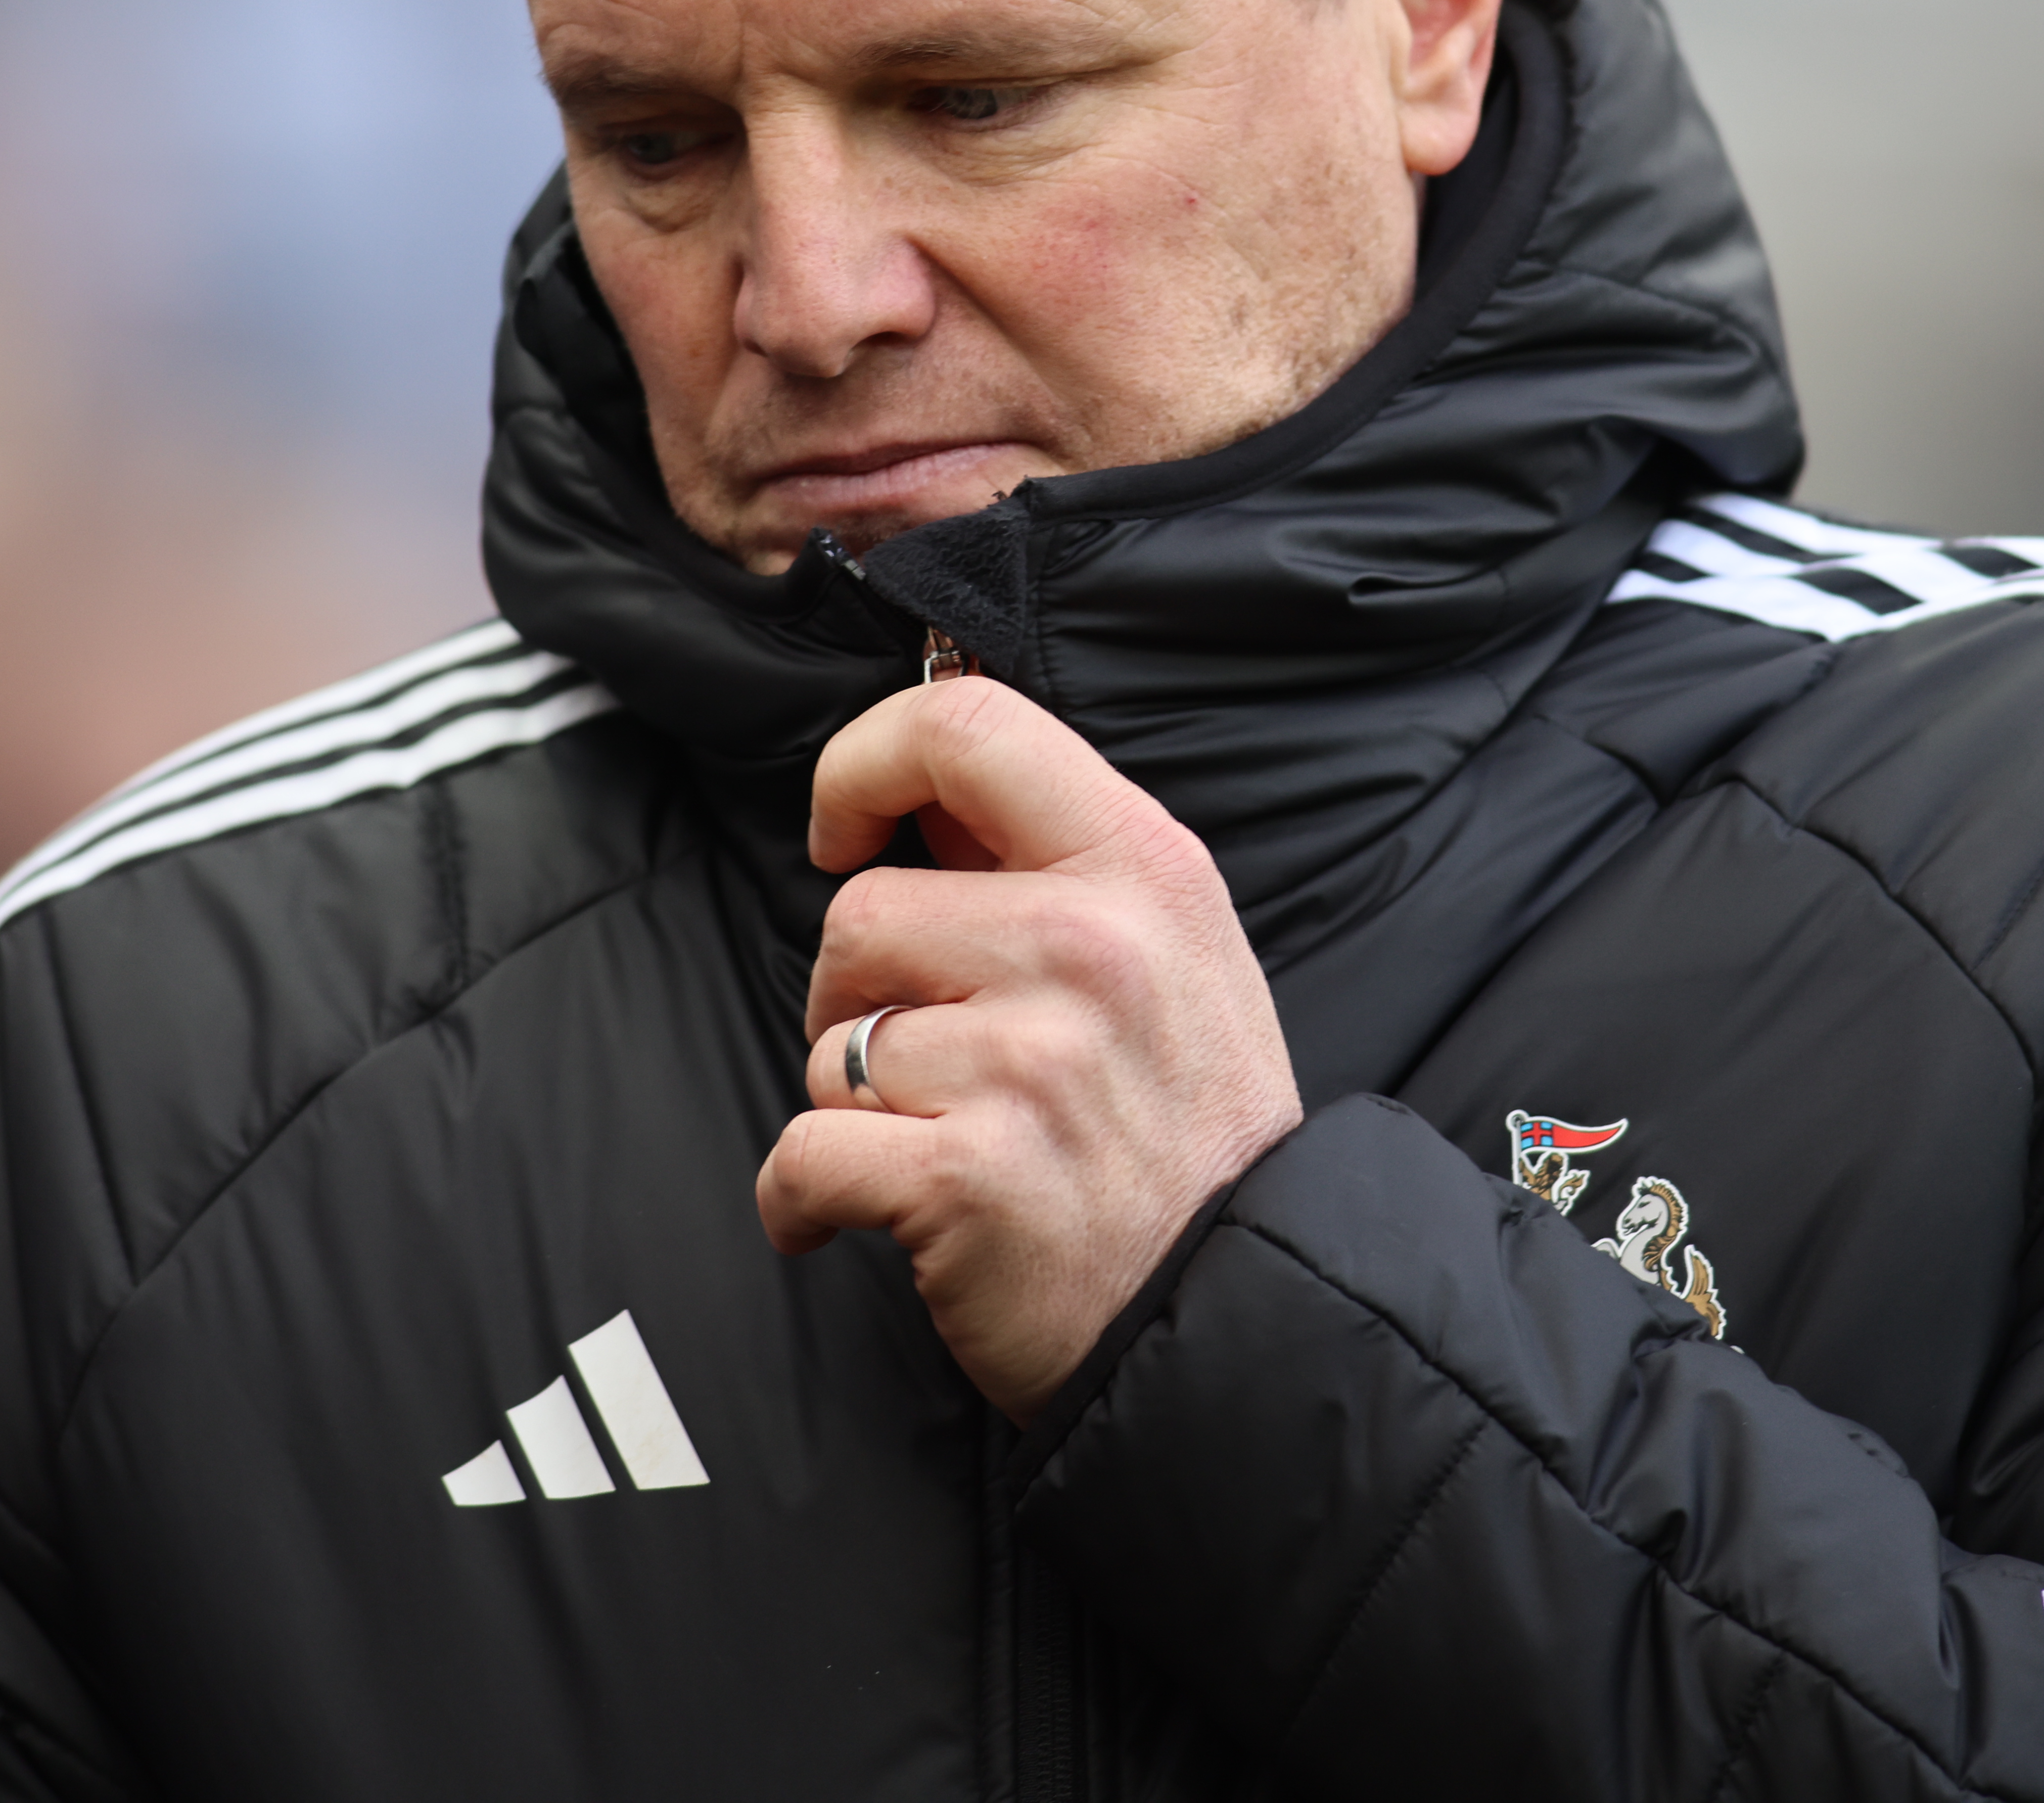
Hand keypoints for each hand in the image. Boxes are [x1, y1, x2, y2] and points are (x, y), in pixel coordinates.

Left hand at [753, 677, 1300, 1420]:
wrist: (1239, 1316)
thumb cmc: (1186, 1132)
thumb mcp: (1174, 952)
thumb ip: (1056, 864)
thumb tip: (916, 792)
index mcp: (1142, 867)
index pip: (968, 726)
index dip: (866, 762)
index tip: (839, 830)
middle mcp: (1089, 947)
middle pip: (862, 912)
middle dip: (859, 994)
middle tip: (930, 1063)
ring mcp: (1029, 1063)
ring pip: (831, 1041)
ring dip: (854, 1102)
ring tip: (943, 1145)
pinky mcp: (966, 1176)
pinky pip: (804, 1153)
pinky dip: (803, 1199)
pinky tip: (859, 1216)